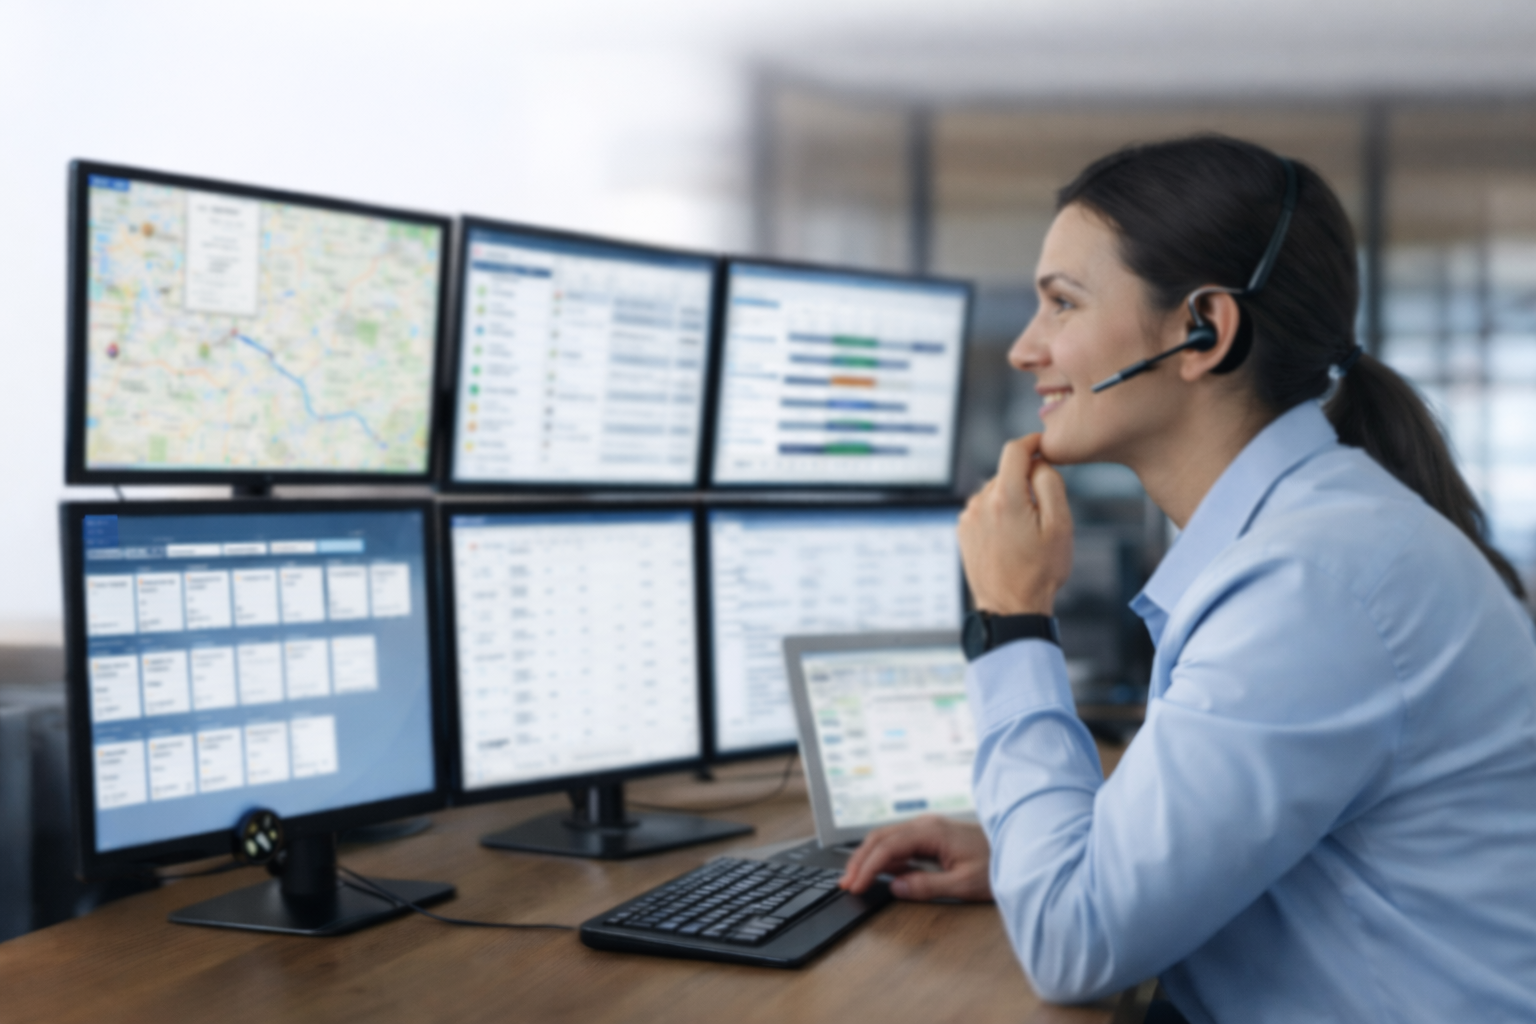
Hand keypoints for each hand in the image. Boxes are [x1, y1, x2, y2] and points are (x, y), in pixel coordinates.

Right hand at [839, 815, 992, 901]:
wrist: (1023, 849)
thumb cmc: (998, 864)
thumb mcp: (965, 884)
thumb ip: (928, 886)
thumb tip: (895, 887)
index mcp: (932, 831)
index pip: (887, 847)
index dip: (867, 867)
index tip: (854, 885)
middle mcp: (927, 824)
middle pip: (881, 837)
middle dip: (860, 860)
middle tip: (845, 883)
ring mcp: (929, 828)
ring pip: (887, 837)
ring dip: (869, 857)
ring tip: (855, 878)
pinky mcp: (933, 835)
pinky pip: (900, 842)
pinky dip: (884, 856)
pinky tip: (880, 872)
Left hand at [960, 433, 1073, 614]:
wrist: (1011, 607)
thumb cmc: (1040, 572)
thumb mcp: (1061, 525)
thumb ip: (1051, 484)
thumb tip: (1038, 462)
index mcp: (1005, 498)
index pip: (1014, 450)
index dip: (1031, 442)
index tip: (1043, 444)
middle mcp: (980, 503)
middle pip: (1007, 472)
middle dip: (1026, 481)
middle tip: (1044, 512)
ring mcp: (968, 517)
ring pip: (996, 491)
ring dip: (1013, 500)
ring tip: (1027, 533)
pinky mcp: (963, 530)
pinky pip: (985, 509)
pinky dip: (999, 514)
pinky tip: (1010, 539)